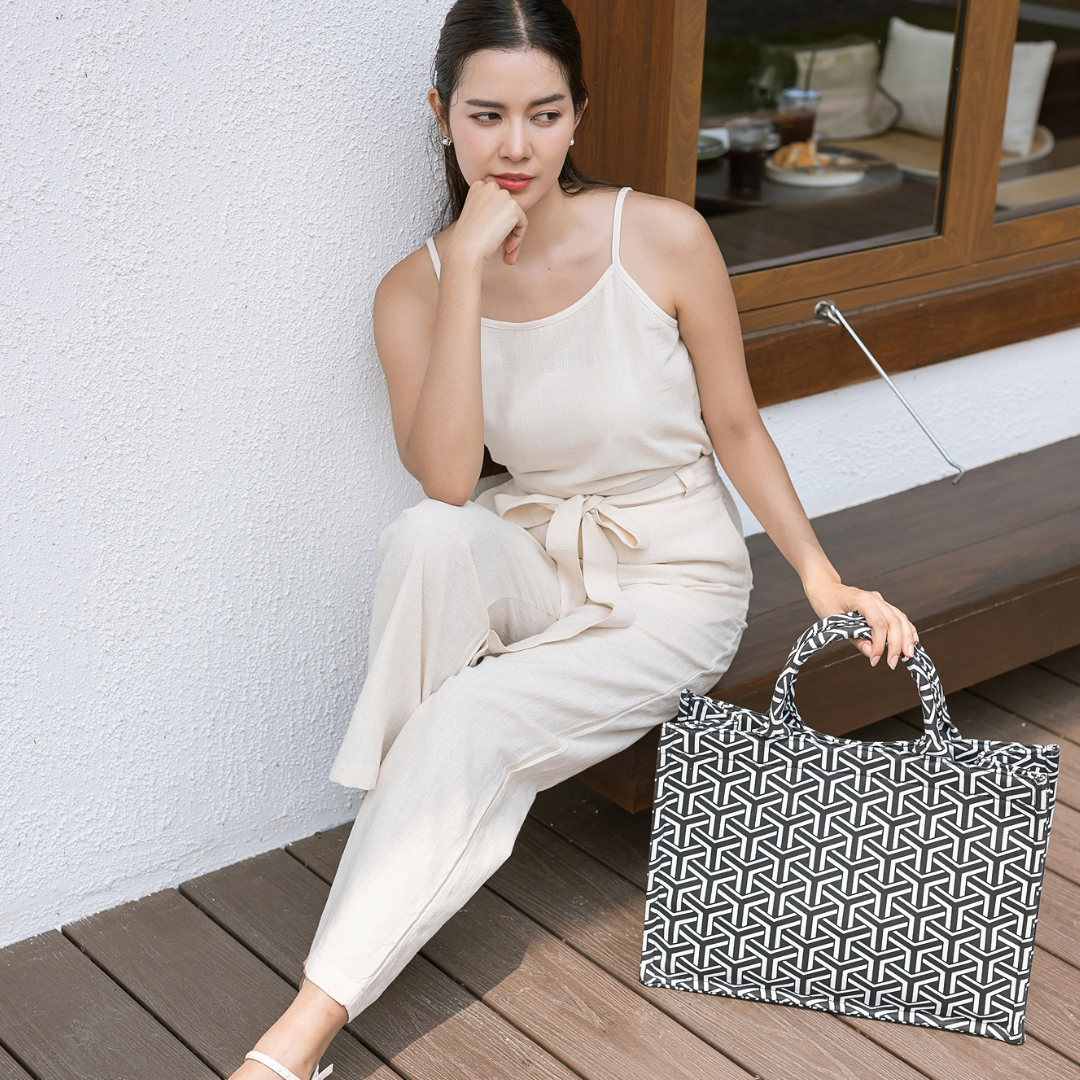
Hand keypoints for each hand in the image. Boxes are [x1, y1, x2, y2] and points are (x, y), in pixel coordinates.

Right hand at [447, 180, 528, 266]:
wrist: (464, 249)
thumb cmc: (467, 239)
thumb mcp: (476, 217)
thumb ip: (491, 211)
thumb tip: (504, 217)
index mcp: (478, 186)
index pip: (497, 203)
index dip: (497, 222)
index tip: (493, 238)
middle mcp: (490, 186)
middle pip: (507, 209)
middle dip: (507, 230)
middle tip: (503, 249)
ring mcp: (502, 195)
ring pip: (516, 217)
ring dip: (513, 236)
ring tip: (506, 253)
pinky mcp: (513, 207)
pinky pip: (523, 224)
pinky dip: (518, 238)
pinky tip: (507, 249)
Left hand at [803, 580, 917, 669]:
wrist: (826, 588)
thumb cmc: (827, 602)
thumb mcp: (834, 622)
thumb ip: (854, 637)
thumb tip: (870, 652)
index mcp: (862, 599)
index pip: (879, 624)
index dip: (880, 644)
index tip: (875, 659)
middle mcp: (875, 598)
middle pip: (894, 622)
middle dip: (897, 644)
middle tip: (892, 663)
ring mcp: (880, 601)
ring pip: (901, 618)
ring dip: (906, 638)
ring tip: (908, 655)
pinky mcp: (882, 605)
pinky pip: (899, 616)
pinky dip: (907, 629)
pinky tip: (912, 641)